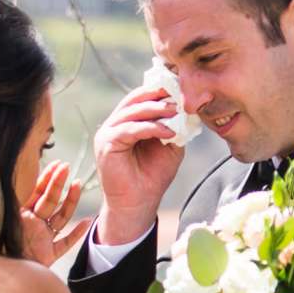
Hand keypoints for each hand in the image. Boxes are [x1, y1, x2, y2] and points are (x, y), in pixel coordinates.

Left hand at [18, 161, 92, 266]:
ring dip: (70, 201)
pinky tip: (88, 222)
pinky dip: (77, 234)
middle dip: (58, 183)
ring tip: (77, 184)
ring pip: (60, 218)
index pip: (35, 192)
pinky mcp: (48, 255)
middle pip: (49, 201)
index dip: (46, 178)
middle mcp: (32, 225)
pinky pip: (65, 243)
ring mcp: (42, 239)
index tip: (57, 164)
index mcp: (19, 216)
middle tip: (66, 167)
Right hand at [90, 84, 184, 244]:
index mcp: (126, 122)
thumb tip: (186, 108)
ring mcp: (108, 134)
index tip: (179, 88)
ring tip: (176, 111)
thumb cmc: (152, 176)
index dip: (158, 91)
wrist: (139, 203)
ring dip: (156, 110)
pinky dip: (151, 128)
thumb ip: (174, 126)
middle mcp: (114, 125)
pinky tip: (168, 132)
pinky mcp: (107, 145)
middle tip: (178, 96)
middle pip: (134, 100)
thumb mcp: (169, 146)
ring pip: (132, 112)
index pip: (139, 98)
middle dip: (157, 96)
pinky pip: (129, 130)